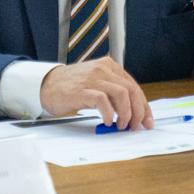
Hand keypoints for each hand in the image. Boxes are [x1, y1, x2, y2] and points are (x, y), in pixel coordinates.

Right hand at [39, 57, 153, 130]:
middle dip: (138, 112)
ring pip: (122, 94)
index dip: (144, 106)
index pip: (134, 86)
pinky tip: (108, 121)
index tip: (147, 121)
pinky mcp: (82, 89)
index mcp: (109, 66)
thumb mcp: (96, 83)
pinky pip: (103, 101)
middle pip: (131, 90)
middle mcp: (104, 69)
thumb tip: (132, 115)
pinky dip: (109, 114)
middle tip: (136, 127)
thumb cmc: (72, 87)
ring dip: (126, 114)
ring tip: (121, 125)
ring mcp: (93, 78)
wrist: (47, 85)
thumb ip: (113, 93)